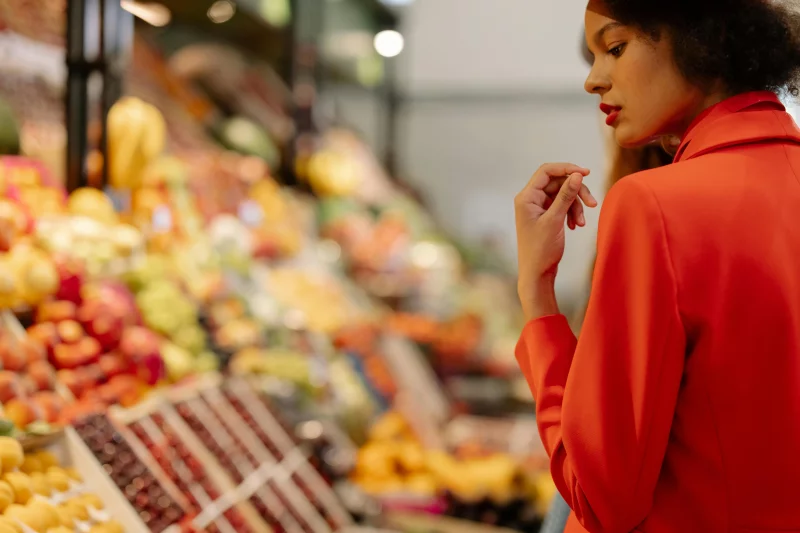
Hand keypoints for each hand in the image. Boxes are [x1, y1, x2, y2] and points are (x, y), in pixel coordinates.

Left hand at [515, 163, 597, 319]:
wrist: (537, 273)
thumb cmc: (541, 250)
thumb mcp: (555, 220)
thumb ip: (566, 196)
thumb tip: (577, 175)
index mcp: (526, 197)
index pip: (547, 171)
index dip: (567, 169)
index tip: (586, 173)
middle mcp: (530, 199)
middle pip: (559, 183)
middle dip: (577, 193)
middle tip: (593, 204)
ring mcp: (539, 207)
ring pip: (564, 195)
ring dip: (577, 206)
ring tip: (581, 223)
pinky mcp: (547, 215)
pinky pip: (564, 205)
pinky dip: (573, 213)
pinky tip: (576, 226)